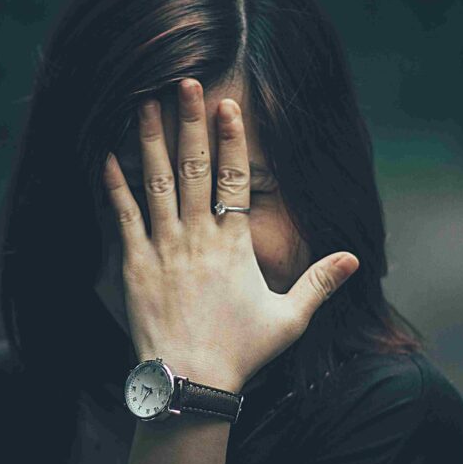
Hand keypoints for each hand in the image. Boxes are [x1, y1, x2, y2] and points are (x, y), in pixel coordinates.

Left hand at [103, 79, 359, 392]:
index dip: (233, 140)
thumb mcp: (289, 318)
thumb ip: (321, 282)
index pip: (236, 179)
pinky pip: (124, 216)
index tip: (228, 105)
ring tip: (145, 103)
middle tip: (186, 83)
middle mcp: (198, 236)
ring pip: (157, 182)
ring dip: (151, 140)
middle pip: (194, 167)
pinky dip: (116, 185)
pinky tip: (107, 156)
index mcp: (234, 244)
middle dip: (191, 122)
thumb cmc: (240, 353)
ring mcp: (164, 247)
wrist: (189, 380)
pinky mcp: (135, 264)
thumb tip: (355, 258)